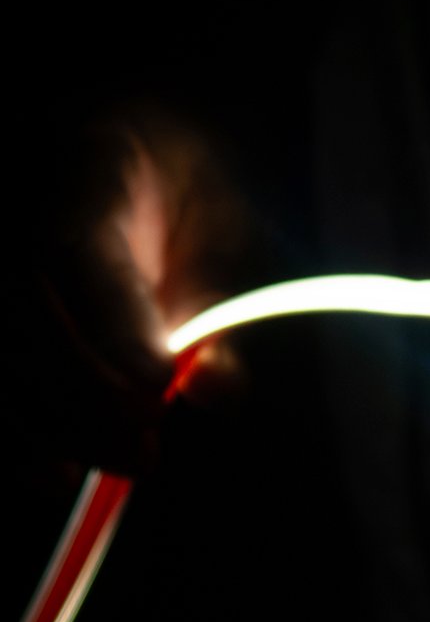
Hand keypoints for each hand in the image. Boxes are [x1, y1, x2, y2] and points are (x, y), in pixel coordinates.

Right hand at [5, 104, 250, 479]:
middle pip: (17, 309)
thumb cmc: (165, 189)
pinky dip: (5, 435)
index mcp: (78, 163)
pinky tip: (54, 472)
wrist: (101, 150)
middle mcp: (0, 206)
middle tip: (146, 448)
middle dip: (86, 393)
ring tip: (120, 458)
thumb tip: (214, 388)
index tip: (158, 387)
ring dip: (50, 424)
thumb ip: (215, 301)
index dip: (113, 325)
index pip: (71, 245)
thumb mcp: (212, 224)